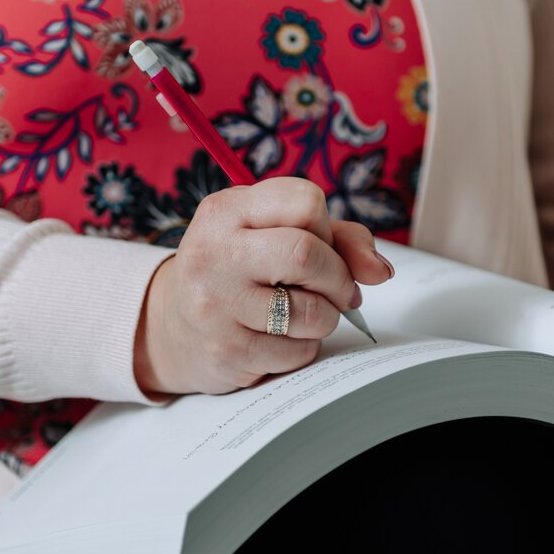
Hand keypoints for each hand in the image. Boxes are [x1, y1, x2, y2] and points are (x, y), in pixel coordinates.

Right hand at [133, 177, 394, 395]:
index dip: (325, 228)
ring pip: (311, 311)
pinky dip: (304, 348)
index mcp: (226, 211)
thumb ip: (338, 238)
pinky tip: (280, 339)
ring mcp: (215, 305)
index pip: (305, 202)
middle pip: (308, 255)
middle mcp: (213, 252)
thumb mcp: (273, 233)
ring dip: (326, 317)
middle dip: (338, 277)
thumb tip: (381, 271)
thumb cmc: (239, 270)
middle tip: (336, 289)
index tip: (316, 244)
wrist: (172, 327)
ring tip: (306, 314)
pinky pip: (298, 352)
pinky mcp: (226, 351)